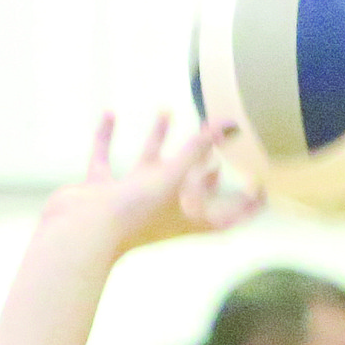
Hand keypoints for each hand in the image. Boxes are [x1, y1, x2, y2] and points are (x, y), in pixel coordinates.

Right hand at [49, 114, 260, 257]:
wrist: (82, 234)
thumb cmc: (132, 213)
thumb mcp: (171, 177)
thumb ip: (197, 149)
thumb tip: (228, 123)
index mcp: (184, 219)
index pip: (226, 217)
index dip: (247, 207)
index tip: (263, 191)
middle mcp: (160, 210)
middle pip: (189, 192)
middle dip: (203, 172)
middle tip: (217, 152)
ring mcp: (129, 201)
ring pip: (147, 167)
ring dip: (157, 140)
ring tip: (166, 110)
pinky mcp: (101, 192)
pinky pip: (106, 160)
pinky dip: (107, 138)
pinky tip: (111, 114)